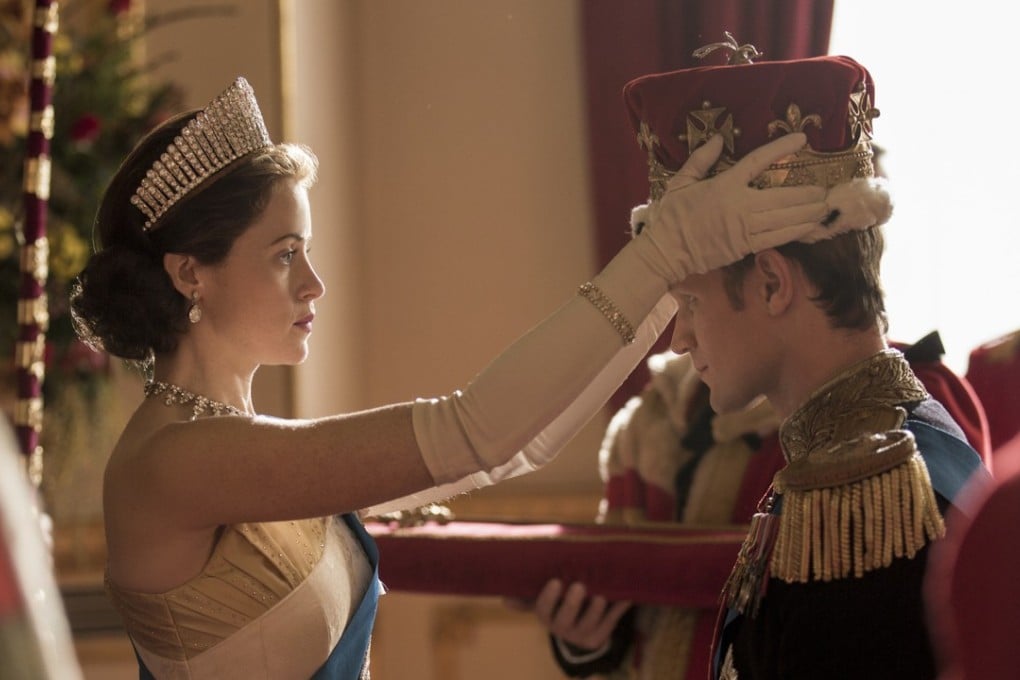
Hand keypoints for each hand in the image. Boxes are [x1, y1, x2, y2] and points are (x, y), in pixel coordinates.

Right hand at [510, 578, 631, 651]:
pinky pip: (610, 624)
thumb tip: (504, 599)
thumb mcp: (544, 602)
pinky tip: (626, 598)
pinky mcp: (599, 638)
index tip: (556, 582)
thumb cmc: (559, 605)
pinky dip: (619, 611)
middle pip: (565, 621)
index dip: (549, 598)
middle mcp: (562, 629)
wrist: (579, 630)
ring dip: (596, 611)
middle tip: (580, 586)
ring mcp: (582, 635)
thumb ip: (527, 598)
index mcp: (547, 617)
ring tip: (601, 596)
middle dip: (572, 604)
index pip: (543, 610)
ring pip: (589, 626)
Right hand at [638, 132, 891, 283]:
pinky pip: (778, 238)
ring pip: (786, 218)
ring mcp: (745, 228)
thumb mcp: (680, 182)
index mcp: (725, 185)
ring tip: (825, 208)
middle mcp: (740, 206)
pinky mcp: (746, 247)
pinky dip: (797, 231)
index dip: (781, 149)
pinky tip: (811, 227)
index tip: (802, 140)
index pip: (758, 162)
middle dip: (808, 193)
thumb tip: (720, 138)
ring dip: (809, 213)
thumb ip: (701, 159)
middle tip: (826, 190)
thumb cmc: (671, 216)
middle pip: (783, 196)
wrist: (666, 252)